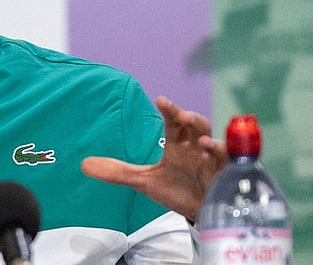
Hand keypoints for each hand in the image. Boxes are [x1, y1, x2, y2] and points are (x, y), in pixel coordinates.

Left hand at [81, 96, 224, 221]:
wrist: (197, 212)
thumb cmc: (177, 190)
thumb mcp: (145, 181)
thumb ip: (117, 172)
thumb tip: (84, 165)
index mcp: (178, 145)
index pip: (174, 122)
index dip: (169, 110)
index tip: (160, 100)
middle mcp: (196, 148)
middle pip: (197, 126)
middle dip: (190, 118)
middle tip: (180, 114)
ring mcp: (212, 162)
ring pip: (215, 142)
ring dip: (209, 139)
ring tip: (200, 140)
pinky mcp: (224, 178)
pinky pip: (228, 165)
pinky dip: (222, 159)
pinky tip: (212, 157)